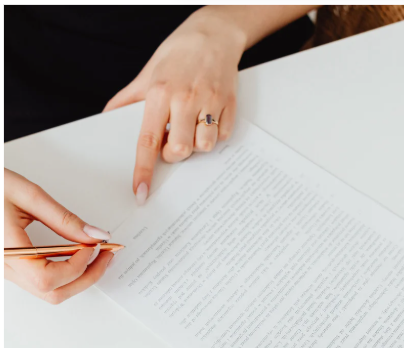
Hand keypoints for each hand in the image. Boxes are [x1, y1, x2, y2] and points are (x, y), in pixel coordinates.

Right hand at [4, 169, 113, 303]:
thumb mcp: (28, 195)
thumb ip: (64, 218)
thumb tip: (95, 235)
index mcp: (5, 251)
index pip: (48, 279)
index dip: (78, 266)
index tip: (94, 246)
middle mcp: (4, 268)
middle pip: (53, 293)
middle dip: (86, 277)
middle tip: (107, 255)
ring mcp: (7, 271)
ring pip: (49, 292)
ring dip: (78, 277)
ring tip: (96, 255)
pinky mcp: (12, 267)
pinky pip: (42, 282)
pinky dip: (66, 274)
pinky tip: (77, 256)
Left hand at [103, 9, 245, 204]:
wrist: (214, 32)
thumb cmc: (178, 53)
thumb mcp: (148, 73)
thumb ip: (127, 99)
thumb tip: (107, 119)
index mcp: (160, 93)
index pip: (147, 141)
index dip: (143, 170)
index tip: (141, 193)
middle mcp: (185, 99)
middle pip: (179, 151)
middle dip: (174, 154)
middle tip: (172, 140)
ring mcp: (210, 101)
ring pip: (204, 147)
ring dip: (196, 145)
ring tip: (192, 127)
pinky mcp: (230, 104)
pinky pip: (223, 136)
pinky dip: (215, 135)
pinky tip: (208, 119)